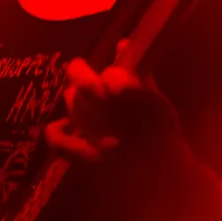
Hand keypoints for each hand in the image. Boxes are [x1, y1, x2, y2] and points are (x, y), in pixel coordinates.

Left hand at [44, 41, 180, 165]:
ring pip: (76, 109)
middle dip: (81, 75)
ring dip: (74, 99)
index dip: (113, 76)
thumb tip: (122, 42)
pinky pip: (62, 144)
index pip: (118, 81)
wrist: (165, 178)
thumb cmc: (160, 135)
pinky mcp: (92, 163)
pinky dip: (56, 131)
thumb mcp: (156, 102)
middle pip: (88, 90)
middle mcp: (126, 125)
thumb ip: (138, 74)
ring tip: (79, 96)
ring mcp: (106, 145)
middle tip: (79, 69)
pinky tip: (63, 125)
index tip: (110, 76)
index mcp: (149, 107)